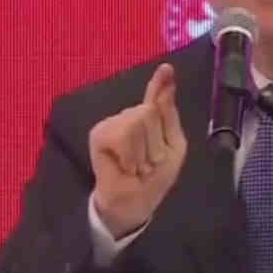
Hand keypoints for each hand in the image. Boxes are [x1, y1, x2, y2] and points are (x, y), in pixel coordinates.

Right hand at [89, 63, 187, 238]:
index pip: (156, 98)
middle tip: (147, 164)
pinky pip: (124, 134)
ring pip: (139, 121)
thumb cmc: (153, 178)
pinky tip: (126, 166)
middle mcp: (130, 117)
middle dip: (155, 144)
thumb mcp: (173, 147)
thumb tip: (166, 87)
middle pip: (151, 112)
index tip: (167, 68)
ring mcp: (113, 123)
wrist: (133, 204)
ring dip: (144, 152)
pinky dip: (130, 155)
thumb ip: (169, 116)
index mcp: (150, 120)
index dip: (160, 83)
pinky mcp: (99, 134)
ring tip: (137, 166)